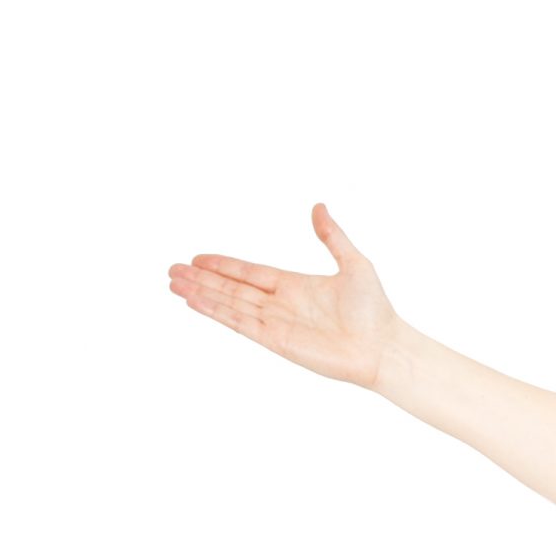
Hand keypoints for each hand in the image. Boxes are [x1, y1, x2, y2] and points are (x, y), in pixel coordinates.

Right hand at [167, 203, 400, 388]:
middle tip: (171, 270)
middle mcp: (281, 304)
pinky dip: (217, 312)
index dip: (223, 266)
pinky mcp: (277, 341)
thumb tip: (319, 207)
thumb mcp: (354, 263)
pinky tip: (195, 302)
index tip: (197, 258)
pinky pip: (240, 323)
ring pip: (230, 304)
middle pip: (232, 288)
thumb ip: (331, 236)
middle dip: (201, 279)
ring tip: (173, 284)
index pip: (249, 272)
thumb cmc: (375, 311)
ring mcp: (277, 323)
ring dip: (201, 293)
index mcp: (294, 285)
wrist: (383, 348)